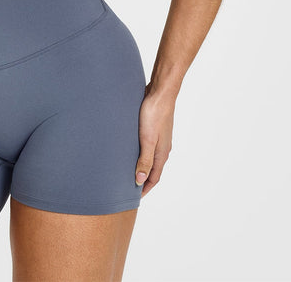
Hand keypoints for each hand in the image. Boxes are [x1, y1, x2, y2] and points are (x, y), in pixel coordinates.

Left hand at [135, 82, 175, 196]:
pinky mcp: (153, 127)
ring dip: (141, 165)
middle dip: (143, 179)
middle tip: (129, 187)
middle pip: (152, 169)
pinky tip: (130, 148)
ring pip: (149, 156)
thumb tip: (140, 181)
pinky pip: (146, 145)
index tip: (134, 197)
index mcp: (162, 153)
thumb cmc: (154, 114)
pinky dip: (140, 152)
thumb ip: (144, 160)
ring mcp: (158, 137)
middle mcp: (162, 147)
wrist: (160, 92)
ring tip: (128, 170)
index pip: (154, 177)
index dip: (145, 188)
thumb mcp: (147, 140)